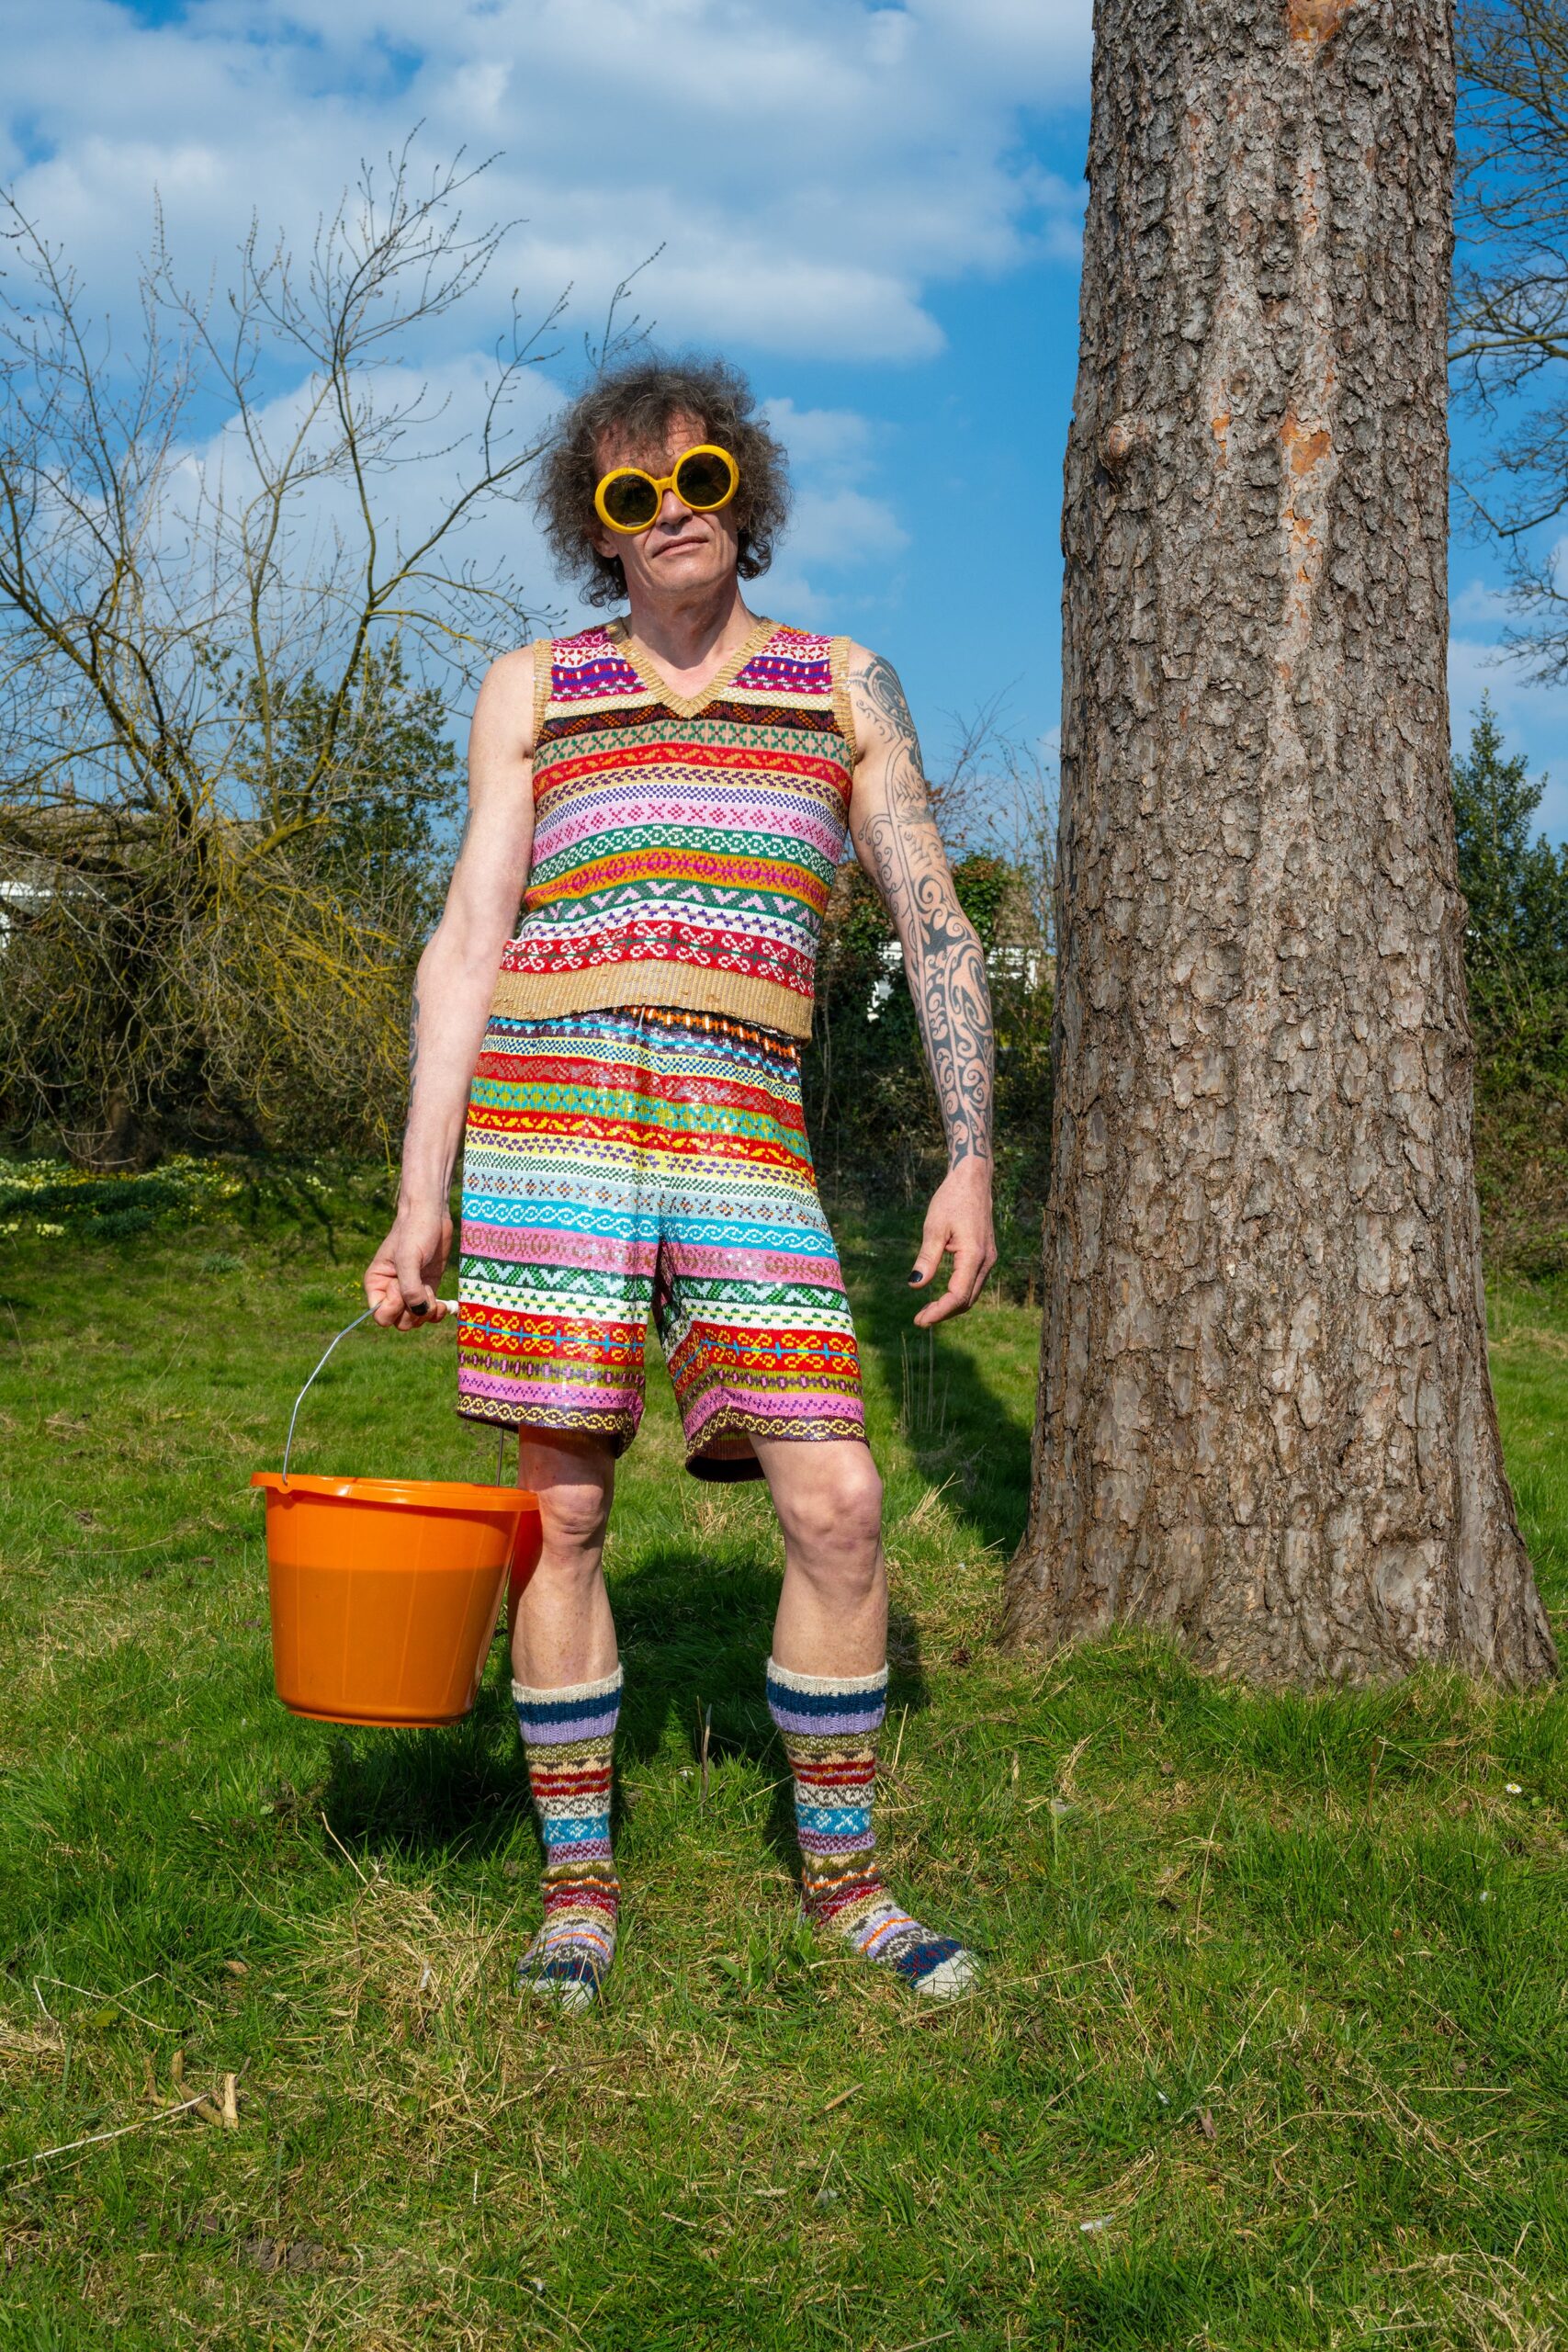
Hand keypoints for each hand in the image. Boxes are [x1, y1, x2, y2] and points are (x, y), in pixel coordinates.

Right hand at [364, 1205, 453, 1330]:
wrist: (432, 1216)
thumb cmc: (414, 1232)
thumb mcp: (408, 1258)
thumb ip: (409, 1287)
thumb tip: (417, 1311)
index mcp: (376, 1284)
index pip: (380, 1315)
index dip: (394, 1307)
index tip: (401, 1285)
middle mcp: (390, 1291)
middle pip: (399, 1322)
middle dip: (413, 1312)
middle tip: (422, 1289)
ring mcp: (410, 1292)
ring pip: (415, 1320)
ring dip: (427, 1312)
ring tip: (431, 1292)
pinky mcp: (427, 1289)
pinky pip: (429, 1313)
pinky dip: (437, 1313)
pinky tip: (444, 1304)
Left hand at [908, 1157, 995, 1327]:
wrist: (972, 1180)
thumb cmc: (951, 1200)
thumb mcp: (934, 1228)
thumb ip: (926, 1258)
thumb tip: (915, 1284)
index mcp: (974, 1255)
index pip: (957, 1296)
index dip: (939, 1311)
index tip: (920, 1321)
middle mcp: (986, 1261)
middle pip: (967, 1300)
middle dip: (943, 1313)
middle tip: (919, 1320)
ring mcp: (989, 1259)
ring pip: (971, 1294)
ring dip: (950, 1306)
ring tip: (926, 1312)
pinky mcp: (985, 1256)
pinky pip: (973, 1283)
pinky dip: (957, 1295)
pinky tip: (940, 1296)